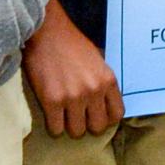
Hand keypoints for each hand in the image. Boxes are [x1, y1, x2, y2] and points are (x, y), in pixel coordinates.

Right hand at [25, 0, 124, 134]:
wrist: (47, 32)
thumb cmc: (72, 44)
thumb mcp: (99, 61)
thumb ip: (103, 82)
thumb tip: (105, 103)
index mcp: (108, 81)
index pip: (117, 115)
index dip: (106, 118)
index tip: (96, 114)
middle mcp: (94, 91)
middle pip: (97, 127)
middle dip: (88, 124)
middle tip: (78, 115)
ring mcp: (73, 98)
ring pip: (77, 131)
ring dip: (70, 126)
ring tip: (63, 115)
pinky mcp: (51, 101)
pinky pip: (56, 129)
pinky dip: (54, 125)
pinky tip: (52, 114)